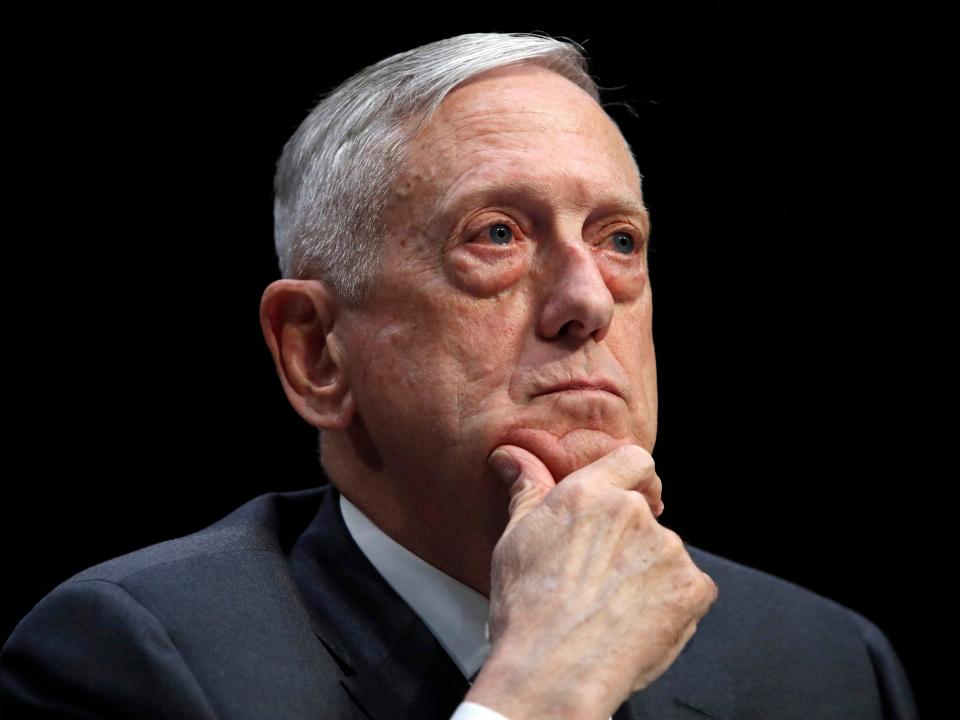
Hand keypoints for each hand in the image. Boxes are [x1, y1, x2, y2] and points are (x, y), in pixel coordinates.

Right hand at [465, 444, 717, 719]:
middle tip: (600, 575)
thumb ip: (526, 489)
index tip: (629, 499)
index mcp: (589, 494)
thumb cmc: (527, 610)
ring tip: (612, 607)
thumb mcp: (515, 539)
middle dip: (630, 540)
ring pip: (666, 554)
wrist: (553, 670)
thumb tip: (513, 457)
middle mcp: (631, 513)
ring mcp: (667, 550)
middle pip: (646, 514)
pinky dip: (673, 603)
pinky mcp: (692, 589)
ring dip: (649, 572)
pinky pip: (692, 587)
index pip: (632, 460)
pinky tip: (639, 621)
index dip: (634, 478)